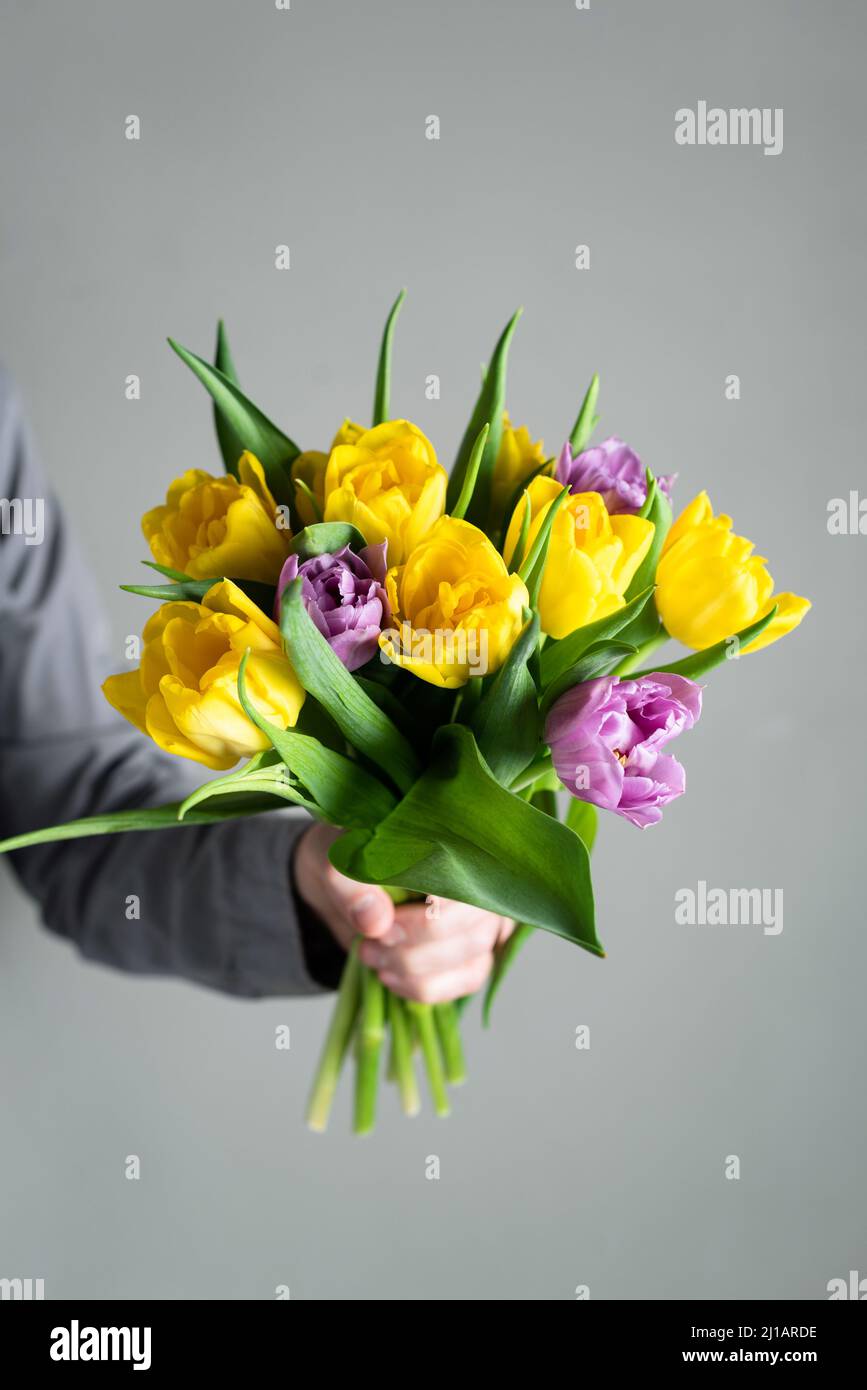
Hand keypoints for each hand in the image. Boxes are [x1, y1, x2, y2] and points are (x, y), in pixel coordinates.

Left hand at [294, 822, 512, 1003]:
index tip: (382, 930)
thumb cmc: (349, 859)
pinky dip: (427, 987)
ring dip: (415, 970)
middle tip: (369, 945)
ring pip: (472, 958)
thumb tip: (376, 922)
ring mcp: (484, 916)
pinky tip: (392, 977)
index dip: (426, 919)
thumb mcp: (333, 863)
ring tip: (372, 957)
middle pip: (472, 931)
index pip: (466, 887)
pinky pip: (470, 978)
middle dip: (414, 950)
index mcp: (455, 843)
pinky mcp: (474, 949)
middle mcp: (480, 879)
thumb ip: (350, 886)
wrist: (345, 881)